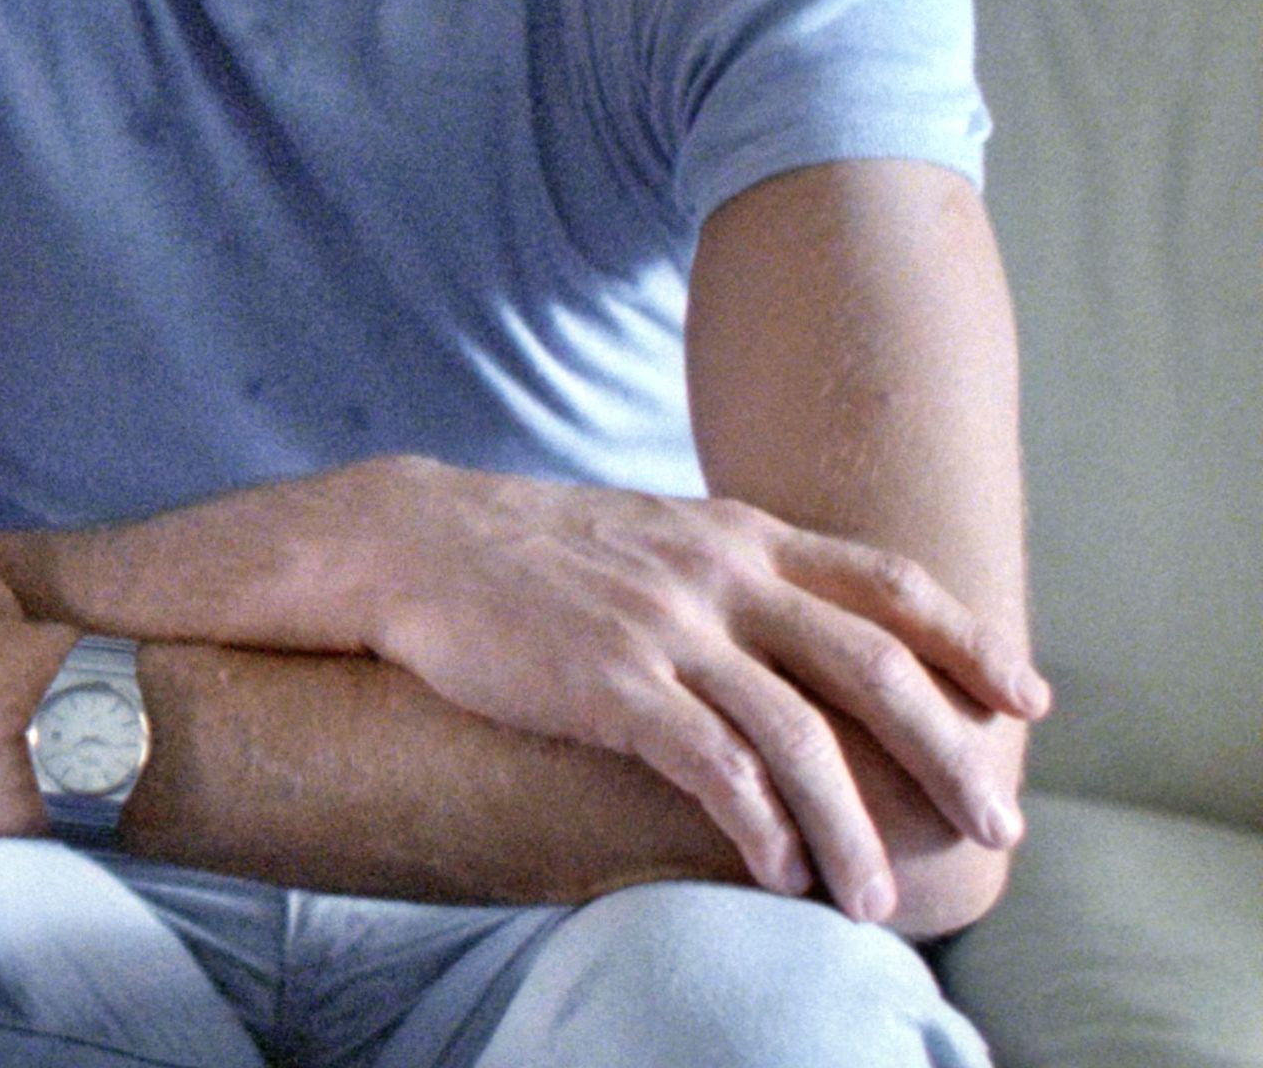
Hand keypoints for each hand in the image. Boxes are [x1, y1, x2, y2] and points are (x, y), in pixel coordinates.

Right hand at [337, 455, 1047, 922]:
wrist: (411, 541)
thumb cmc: (533, 554)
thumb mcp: (656, 536)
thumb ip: (735, 572)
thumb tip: (807, 626)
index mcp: (738, 536)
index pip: (887, 583)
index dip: (967, 642)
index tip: (1027, 698)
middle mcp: (718, 575)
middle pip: (872, 665)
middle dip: (949, 750)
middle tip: (996, 820)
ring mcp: (664, 626)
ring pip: (797, 736)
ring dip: (850, 829)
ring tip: (872, 902)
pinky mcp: (607, 682)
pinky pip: (709, 765)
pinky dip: (757, 824)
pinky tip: (777, 869)